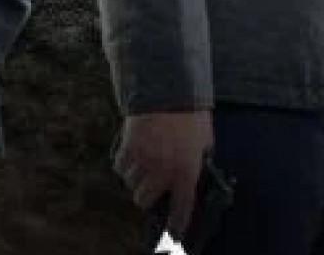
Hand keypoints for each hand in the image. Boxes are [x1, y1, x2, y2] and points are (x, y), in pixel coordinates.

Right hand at [113, 110, 213, 236]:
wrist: (169, 91)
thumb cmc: (191, 117)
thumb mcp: (204, 144)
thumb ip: (196, 164)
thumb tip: (191, 177)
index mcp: (186, 172)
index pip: (181, 208)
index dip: (177, 223)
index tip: (174, 232)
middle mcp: (162, 171)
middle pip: (143, 199)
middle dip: (147, 195)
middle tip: (152, 186)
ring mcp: (142, 160)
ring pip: (129, 183)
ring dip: (135, 178)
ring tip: (143, 165)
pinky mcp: (127, 147)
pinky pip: (119, 166)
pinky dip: (124, 164)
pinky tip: (132, 155)